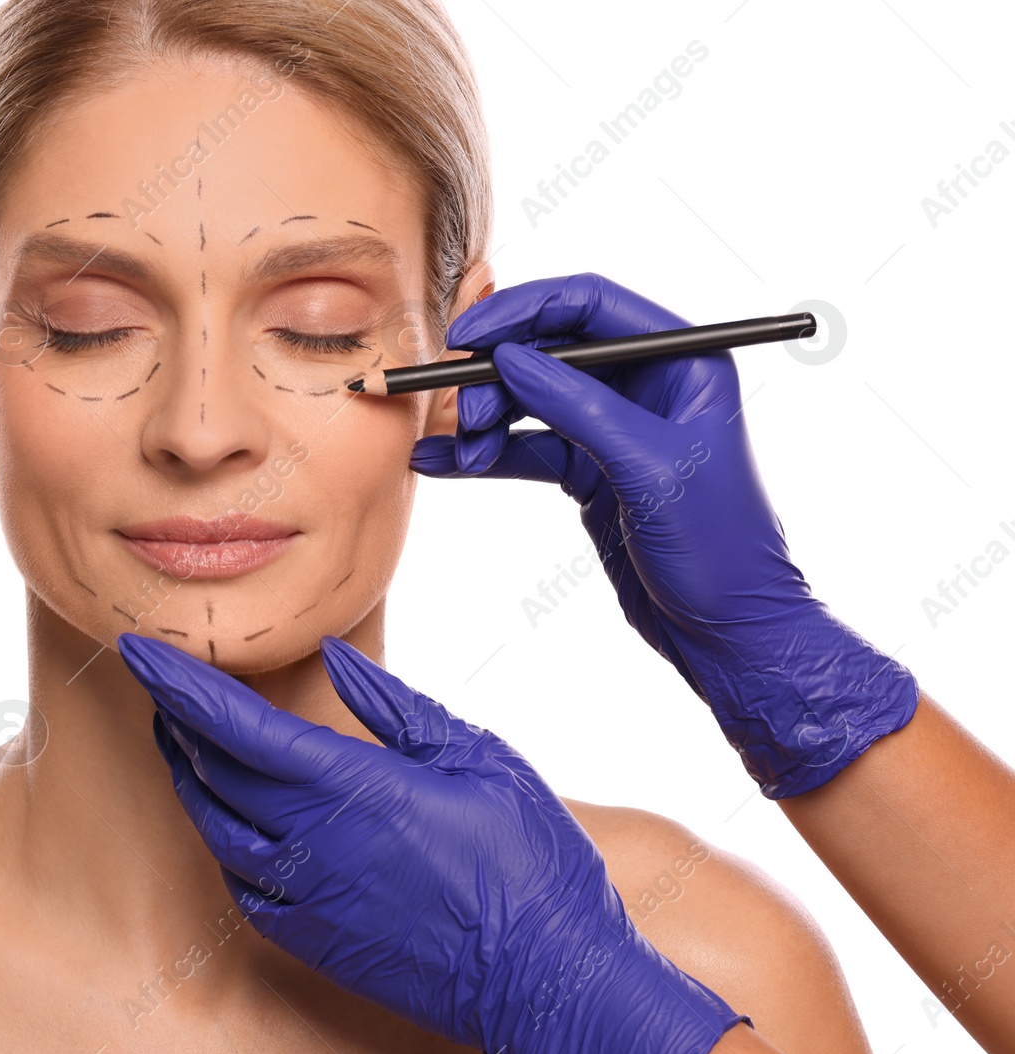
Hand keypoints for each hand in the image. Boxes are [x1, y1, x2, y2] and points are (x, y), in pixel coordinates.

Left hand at [117, 630, 746, 1053]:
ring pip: (215, 830)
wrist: (548, 979)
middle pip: (212, 773)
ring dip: (190, 780)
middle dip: (177, 722)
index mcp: (352, 788)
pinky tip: (232, 821)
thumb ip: (392, 705)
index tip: (139, 649)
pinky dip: (223, 842)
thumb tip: (335, 655)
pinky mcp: (311, 941)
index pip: (234, 725)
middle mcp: (312, 844)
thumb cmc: (529, 860)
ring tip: (183, 742)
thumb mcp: (474, 756)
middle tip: (163, 685)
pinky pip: (241, 886)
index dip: (179, 684)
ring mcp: (306, 899)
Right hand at [411, 273, 917, 797]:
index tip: (468, 338)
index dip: (524, 311)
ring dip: (487, 420)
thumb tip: (511, 358)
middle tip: (461, 413)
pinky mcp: (591, 471)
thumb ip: (578, 405)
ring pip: (532, 399)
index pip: (592, 304)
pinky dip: (486, 454)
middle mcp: (648, 383)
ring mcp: (616, 428)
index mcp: (683, 361)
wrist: (727, 632)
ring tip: (458, 451)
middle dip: (497, 376)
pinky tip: (443, 463)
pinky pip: (528, 447)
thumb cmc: (720, 548)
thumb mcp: (647, 467)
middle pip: (552, 349)